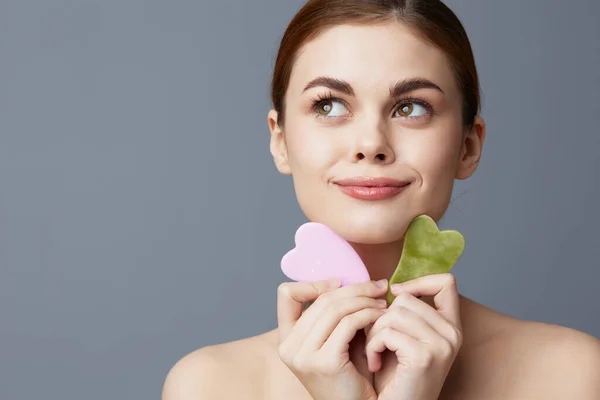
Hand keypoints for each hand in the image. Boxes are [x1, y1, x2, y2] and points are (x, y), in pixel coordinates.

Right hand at [277, 278, 389, 399]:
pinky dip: (369, 314)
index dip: (313, 283)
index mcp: (286, 339)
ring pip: (336, 308)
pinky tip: (382, 316)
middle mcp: (289, 347)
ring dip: (364, 300)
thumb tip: (351, 281)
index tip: (340, 283)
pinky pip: (349, 323)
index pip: (286, 294)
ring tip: (382, 301)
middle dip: (354, 288)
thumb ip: (332, 316)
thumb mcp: (334, 341)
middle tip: (377, 286)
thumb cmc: (351, 377)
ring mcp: (304, 355)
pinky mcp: (325, 361)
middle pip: (321, 299)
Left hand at [366, 273, 462, 399]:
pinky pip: (388, 333)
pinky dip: (373, 347)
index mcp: (450, 326)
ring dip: (374, 333)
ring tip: (375, 353)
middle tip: (377, 340)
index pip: (446, 283)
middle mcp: (452, 333)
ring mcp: (442, 344)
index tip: (395, 293)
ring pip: (394, 314)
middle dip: (382, 316)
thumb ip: (405, 313)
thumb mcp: (403, 337)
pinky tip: (375, 363)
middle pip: (407, 298)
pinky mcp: (425, 356)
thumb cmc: (395, 376)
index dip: (418, 282)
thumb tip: (389, 284)